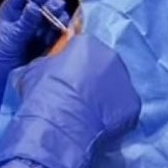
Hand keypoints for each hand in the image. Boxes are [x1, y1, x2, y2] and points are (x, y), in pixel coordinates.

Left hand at [0, 0, 68, 128]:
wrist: (3, 80)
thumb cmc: (0, 57)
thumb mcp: (10, 38)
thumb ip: (24, 22)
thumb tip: (35, 6)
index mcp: (15, 9)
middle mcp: (31, 14)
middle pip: (47, 0)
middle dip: (52, 4)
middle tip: (53, 11)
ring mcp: (42, 26)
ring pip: (57, 14)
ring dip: (57, 20)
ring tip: (49, 32)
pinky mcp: (53, 38)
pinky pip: (63, 29)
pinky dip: (62, 32)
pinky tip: (54, 39)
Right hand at [0, 33, 140, 167]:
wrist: (58, 123)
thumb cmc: (43, 94)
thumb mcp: (34, 71)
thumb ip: (49, 61)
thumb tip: (51, 62)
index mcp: (88, 44)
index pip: (84, 48)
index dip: (75, 63)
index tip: (68, 77)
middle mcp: (112, 57)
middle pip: (104, 65)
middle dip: (94, 78)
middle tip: (79, 96)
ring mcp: (125, 80)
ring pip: (116, 86)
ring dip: (105, 96)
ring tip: (88, 113)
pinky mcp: (133, 103)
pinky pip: (123, 107)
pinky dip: (114, 115)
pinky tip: (98, 124)